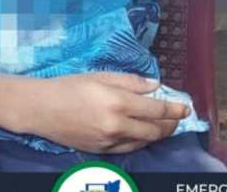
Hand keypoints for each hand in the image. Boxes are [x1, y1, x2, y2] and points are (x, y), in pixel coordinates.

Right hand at [19, 72, 188, 153]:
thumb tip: (155, 86)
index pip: (156, 109)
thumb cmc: (68, 87)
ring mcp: (109, 141)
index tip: (186, 107)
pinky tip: (143, 134)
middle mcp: (116, 125)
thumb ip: (131, 81)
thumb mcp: (100, 76)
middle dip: (170, 125)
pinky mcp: (101, 151)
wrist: (40, 109)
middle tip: (177, 118)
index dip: (175, 109)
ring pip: (143, 142)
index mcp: (117, 102)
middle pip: (154, 130)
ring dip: (157, 134)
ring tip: (164, 126)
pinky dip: (140, 141)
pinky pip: (128, 149)